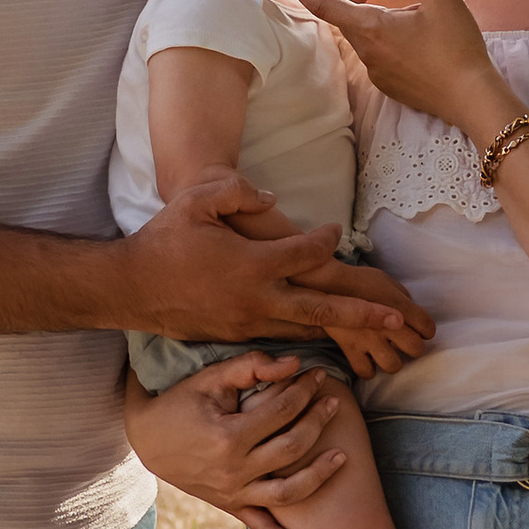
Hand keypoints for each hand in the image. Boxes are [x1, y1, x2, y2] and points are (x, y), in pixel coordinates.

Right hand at [121, 174, 429, 354]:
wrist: (131, 287)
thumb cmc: (164, 239)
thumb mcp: (199, 200)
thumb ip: (239, 191)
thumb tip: (274, 199)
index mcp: (252, 263)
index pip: (306, 252)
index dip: (327, 239)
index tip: (336, 232)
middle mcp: (256, 298)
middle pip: (322, 309)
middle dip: (363, 315)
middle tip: (398, 319)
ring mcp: (247, 322)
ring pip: (305, 329)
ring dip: (339, 332)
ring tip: (373, 337)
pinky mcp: (236, 337)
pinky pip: (281, 338)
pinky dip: (307, 337)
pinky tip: (324, 338)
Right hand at [123, 354, 353, 528]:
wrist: (146, 439)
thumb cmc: (180, 402)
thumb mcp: (210, 378)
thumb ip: (252, 367)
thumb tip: (295, 364)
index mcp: (228, 436)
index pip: (282, 410)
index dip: (305, 390)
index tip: (319, 375)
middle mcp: (233, 470)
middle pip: (292, 447)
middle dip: (318, 422)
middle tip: (334, 403)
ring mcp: (233, 493)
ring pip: (288, 492)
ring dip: (319, 476)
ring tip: (342, 456)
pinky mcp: (231, 505)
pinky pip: (262, 527)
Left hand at [292, 0, 510, 133]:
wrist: (470, 96)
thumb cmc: (456, 44)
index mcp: (372, 28)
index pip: (326, 6)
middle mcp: (368, 52)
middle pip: (349, 15)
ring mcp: (378, 73)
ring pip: (369, 35)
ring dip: (383, 17)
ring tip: (419, 13)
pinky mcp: (391, 86)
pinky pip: (383, 54)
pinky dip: (393, 39)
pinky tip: (423, 39)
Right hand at [299, 253, 428, 379]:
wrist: (326, 284)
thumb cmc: (358, 279)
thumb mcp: (387, 281)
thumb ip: (403, 298)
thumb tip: (411, 312)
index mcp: (399, 306)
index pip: (428, 328)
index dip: (426, 329)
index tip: (420, 329)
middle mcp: (388, 326)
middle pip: (416, 348)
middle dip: (414, 346)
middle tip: (406, 342)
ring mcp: (369, 340)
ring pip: (393, 365)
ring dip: (393, 360)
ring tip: (388, 353)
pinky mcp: (350, 349)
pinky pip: (365, 372)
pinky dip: (369, 369)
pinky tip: (369, 360)